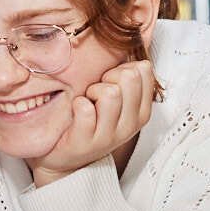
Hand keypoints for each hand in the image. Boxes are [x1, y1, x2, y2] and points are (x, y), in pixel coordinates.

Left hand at [28, 60, 154, 187]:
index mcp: (141, 111)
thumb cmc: (90, 121)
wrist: (65, 157)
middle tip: (96, 93)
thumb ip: (126, 78)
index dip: (122, 69)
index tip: (111, 82)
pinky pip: (85, 109)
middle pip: (128, 78)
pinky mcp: (85, 141)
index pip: (144, 70)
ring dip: (92, 92)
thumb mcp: (116, 100)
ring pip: (110, 93)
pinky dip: (77, 105)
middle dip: (108, 78)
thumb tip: (133, 53)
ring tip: (86, 103)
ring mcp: (109, 135)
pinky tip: (75, 114)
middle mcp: (130, 124)